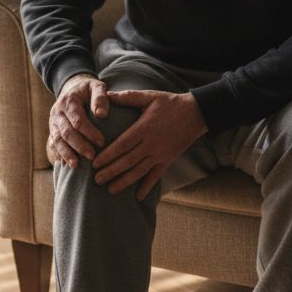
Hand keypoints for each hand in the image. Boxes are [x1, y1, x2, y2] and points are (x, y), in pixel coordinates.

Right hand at [46, 73, 108, 167]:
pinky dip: (60, 155)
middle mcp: (57, 112)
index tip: (102, 142)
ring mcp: (53, 123)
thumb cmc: (88, 90)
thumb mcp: (96, 86)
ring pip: (57, 140)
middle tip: (92, 156)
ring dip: (67, 154)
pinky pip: (53, 145)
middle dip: (79, 146)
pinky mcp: (52, 131)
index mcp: (68, 101)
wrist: (72, 89)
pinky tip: (67, 165)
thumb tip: (101, 114)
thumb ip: (100, 97)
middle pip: (66, 132)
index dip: (89, 132)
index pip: (78, 119)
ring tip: (76, 166)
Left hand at [93, 89, 207, 200]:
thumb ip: (128, 97)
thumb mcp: (149, 96)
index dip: (108, 155)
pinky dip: (147, 186)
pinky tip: (138, 197)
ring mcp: (160, 154)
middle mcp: (151, 144)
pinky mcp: (168, 159)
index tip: (95, 163)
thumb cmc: (170, 103)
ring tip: (110, 190)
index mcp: (144, 128)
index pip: (122, 145)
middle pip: (128, 161)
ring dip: (124, 182)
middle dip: (111, 172)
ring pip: (139, 171)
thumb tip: (107, 94)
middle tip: (96, 180)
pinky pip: (156, 176)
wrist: (196, 113)